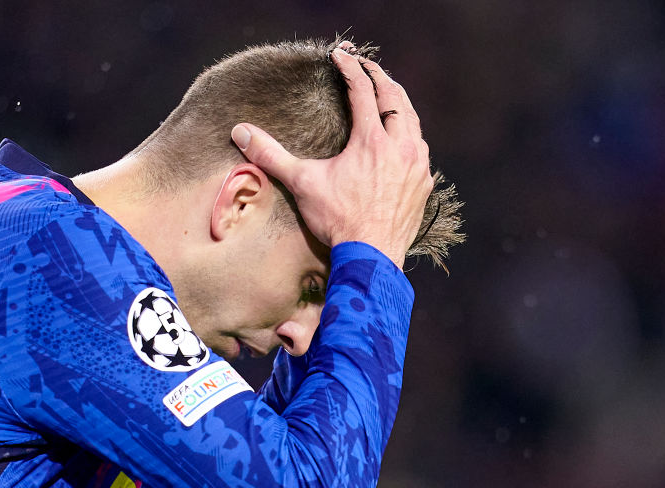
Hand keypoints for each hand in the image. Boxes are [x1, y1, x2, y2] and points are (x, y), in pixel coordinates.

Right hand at [230, 46, 433, 269]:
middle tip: (367, 67)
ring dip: (398, 103)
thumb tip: (241, 133)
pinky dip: (409, 134)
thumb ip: (272, 155)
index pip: (362, 91)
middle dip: (380, 78)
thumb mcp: (302, 184)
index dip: (350, 69)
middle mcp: (400, 146)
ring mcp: (416, 164)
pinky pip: (419, 148)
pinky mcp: (423, 182)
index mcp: (371, 140)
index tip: (341, 56)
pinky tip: (401, 138)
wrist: (371, 255)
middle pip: (394, 97)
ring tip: (386, 96)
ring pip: (412, 120)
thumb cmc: (337, 219)